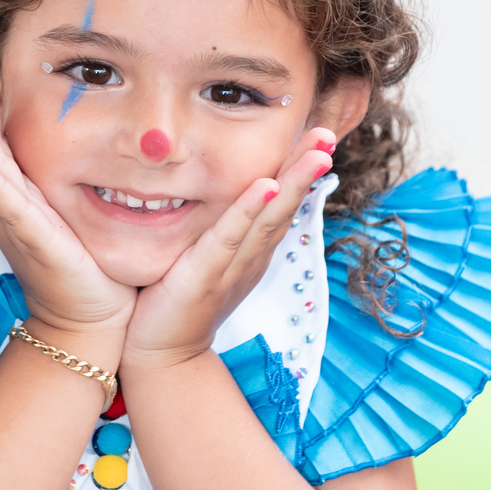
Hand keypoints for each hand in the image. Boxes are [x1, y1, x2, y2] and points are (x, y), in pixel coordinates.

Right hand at [0, 57, 135, 335]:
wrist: (88, 321)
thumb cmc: (85, 263)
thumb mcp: (71, 208)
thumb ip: (72, 172)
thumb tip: (97, 134)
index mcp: (21, 187)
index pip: (0, 129)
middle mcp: (11, 198)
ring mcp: (17, 220)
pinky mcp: (33, 242)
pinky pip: (10, 209)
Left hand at [120, 131, 334, 368]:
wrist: (162, 355)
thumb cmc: (176, 302)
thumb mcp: (204, 258)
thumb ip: (215, 229)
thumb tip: (211, 191)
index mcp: (252, 250)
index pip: (281, 203)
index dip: (300, 171)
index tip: (318, 138)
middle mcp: (251, 256)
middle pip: (286, 205)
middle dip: (307, 169)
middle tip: (328, 134)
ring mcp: (233, 265)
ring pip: (270, 217)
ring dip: (294, 183)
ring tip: (317, 152)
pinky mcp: (208, 274)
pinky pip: (232, 237)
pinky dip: (250, 210)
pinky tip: (267, 186)